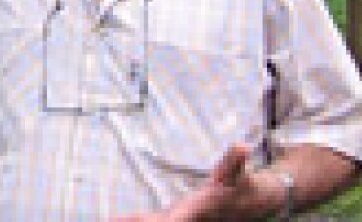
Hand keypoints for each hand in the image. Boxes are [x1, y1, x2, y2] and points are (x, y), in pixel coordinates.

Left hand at [112, 143, 274, 220]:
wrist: (252, 203)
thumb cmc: (242, 185)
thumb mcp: (239, 173)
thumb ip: (236, 161)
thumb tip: (242, 146)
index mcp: (197, 210)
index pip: (175, 219)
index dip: (164, 221)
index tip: (146, 221)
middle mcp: (187, 219)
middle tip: (111, 220)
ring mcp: (180, 219)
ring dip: (132, 220)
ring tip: (108, 219)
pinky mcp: (176, 217)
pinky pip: (153, 219)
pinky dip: (135, 219)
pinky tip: (117, 218)